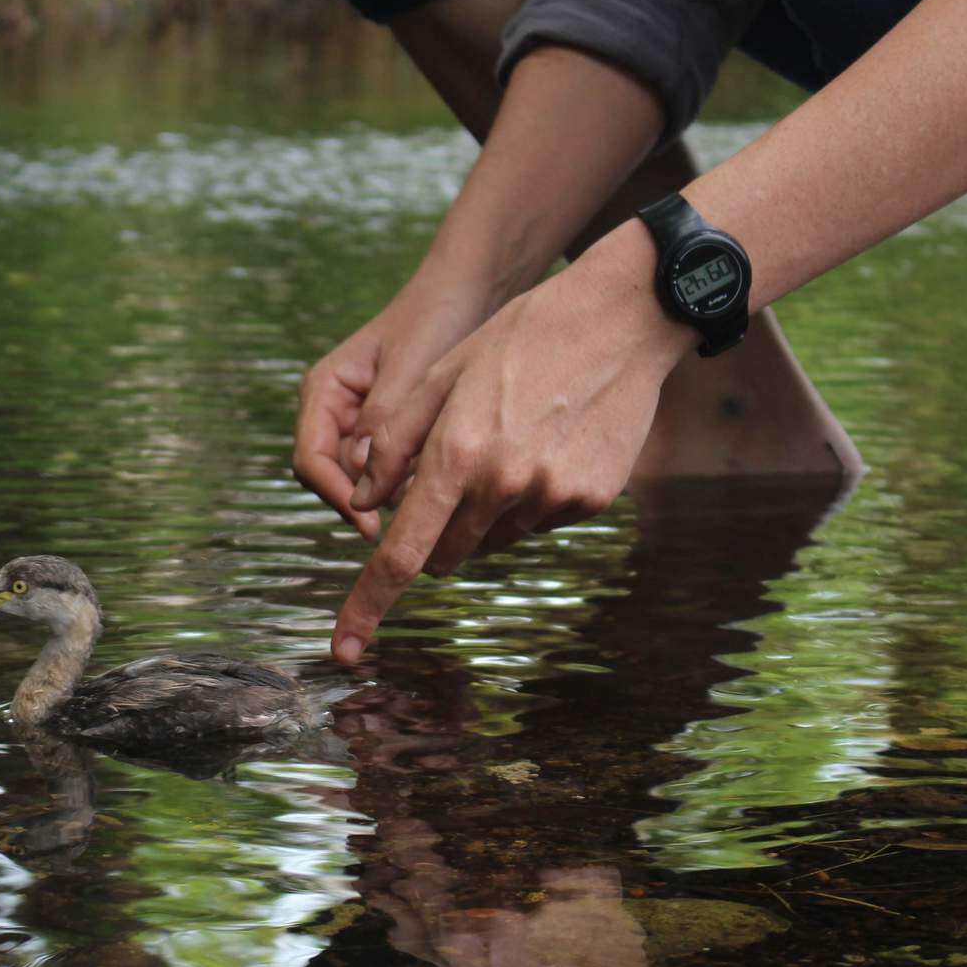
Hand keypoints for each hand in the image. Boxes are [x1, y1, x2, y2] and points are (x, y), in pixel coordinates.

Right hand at [293, 286, 484, 541]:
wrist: (469, 290)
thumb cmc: (436, 316)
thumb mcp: (410, 366)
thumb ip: (383, 419)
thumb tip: (362, 476)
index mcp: (324, 391)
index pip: (310, 459)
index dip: (335, 496)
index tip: (370, 525)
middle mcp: (334, 411)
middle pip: (329, 477)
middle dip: (361, 500)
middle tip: (404, 523)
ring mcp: (360, 423)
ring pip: (359, 479)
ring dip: (387, 493)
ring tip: (427, 499)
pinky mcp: (389, 431)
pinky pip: (388, 469)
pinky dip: (407, 481)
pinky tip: (437, 482)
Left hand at [332, 240, 695, 662]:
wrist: (622, 317)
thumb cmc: (520, 336)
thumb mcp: (441, 374)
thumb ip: (395, 443)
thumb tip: (365, 502)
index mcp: (456, 455)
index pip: (399, 554)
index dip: (367, 605)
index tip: (344, 649)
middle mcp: (503, 485)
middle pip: (445, 554)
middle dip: (431, 536)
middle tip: (448, 478)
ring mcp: (552, 497)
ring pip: (492, 539)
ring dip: (485, 511)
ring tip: (511, 439)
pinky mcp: (590, 500)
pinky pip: (538, 522)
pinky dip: (530, 498)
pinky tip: (549, 443)